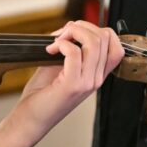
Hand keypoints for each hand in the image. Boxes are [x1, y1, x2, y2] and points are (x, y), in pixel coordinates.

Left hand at [8, 21, 122, 146]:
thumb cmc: (42, 95)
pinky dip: (61, 44)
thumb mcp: (58, 66)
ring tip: (56, 41)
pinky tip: (50, 50)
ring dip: (72, 32)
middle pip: (105, 38)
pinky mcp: (72, 85)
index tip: (75, 32)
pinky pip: (74, 52)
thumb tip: (71, 27)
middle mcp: (96, 79)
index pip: (115, 45)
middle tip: (62, 35)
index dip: (98, 30)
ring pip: (93, 42)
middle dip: (81, 26)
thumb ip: (68, 47)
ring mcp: (87, 82)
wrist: (30, 119)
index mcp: (96, 74)